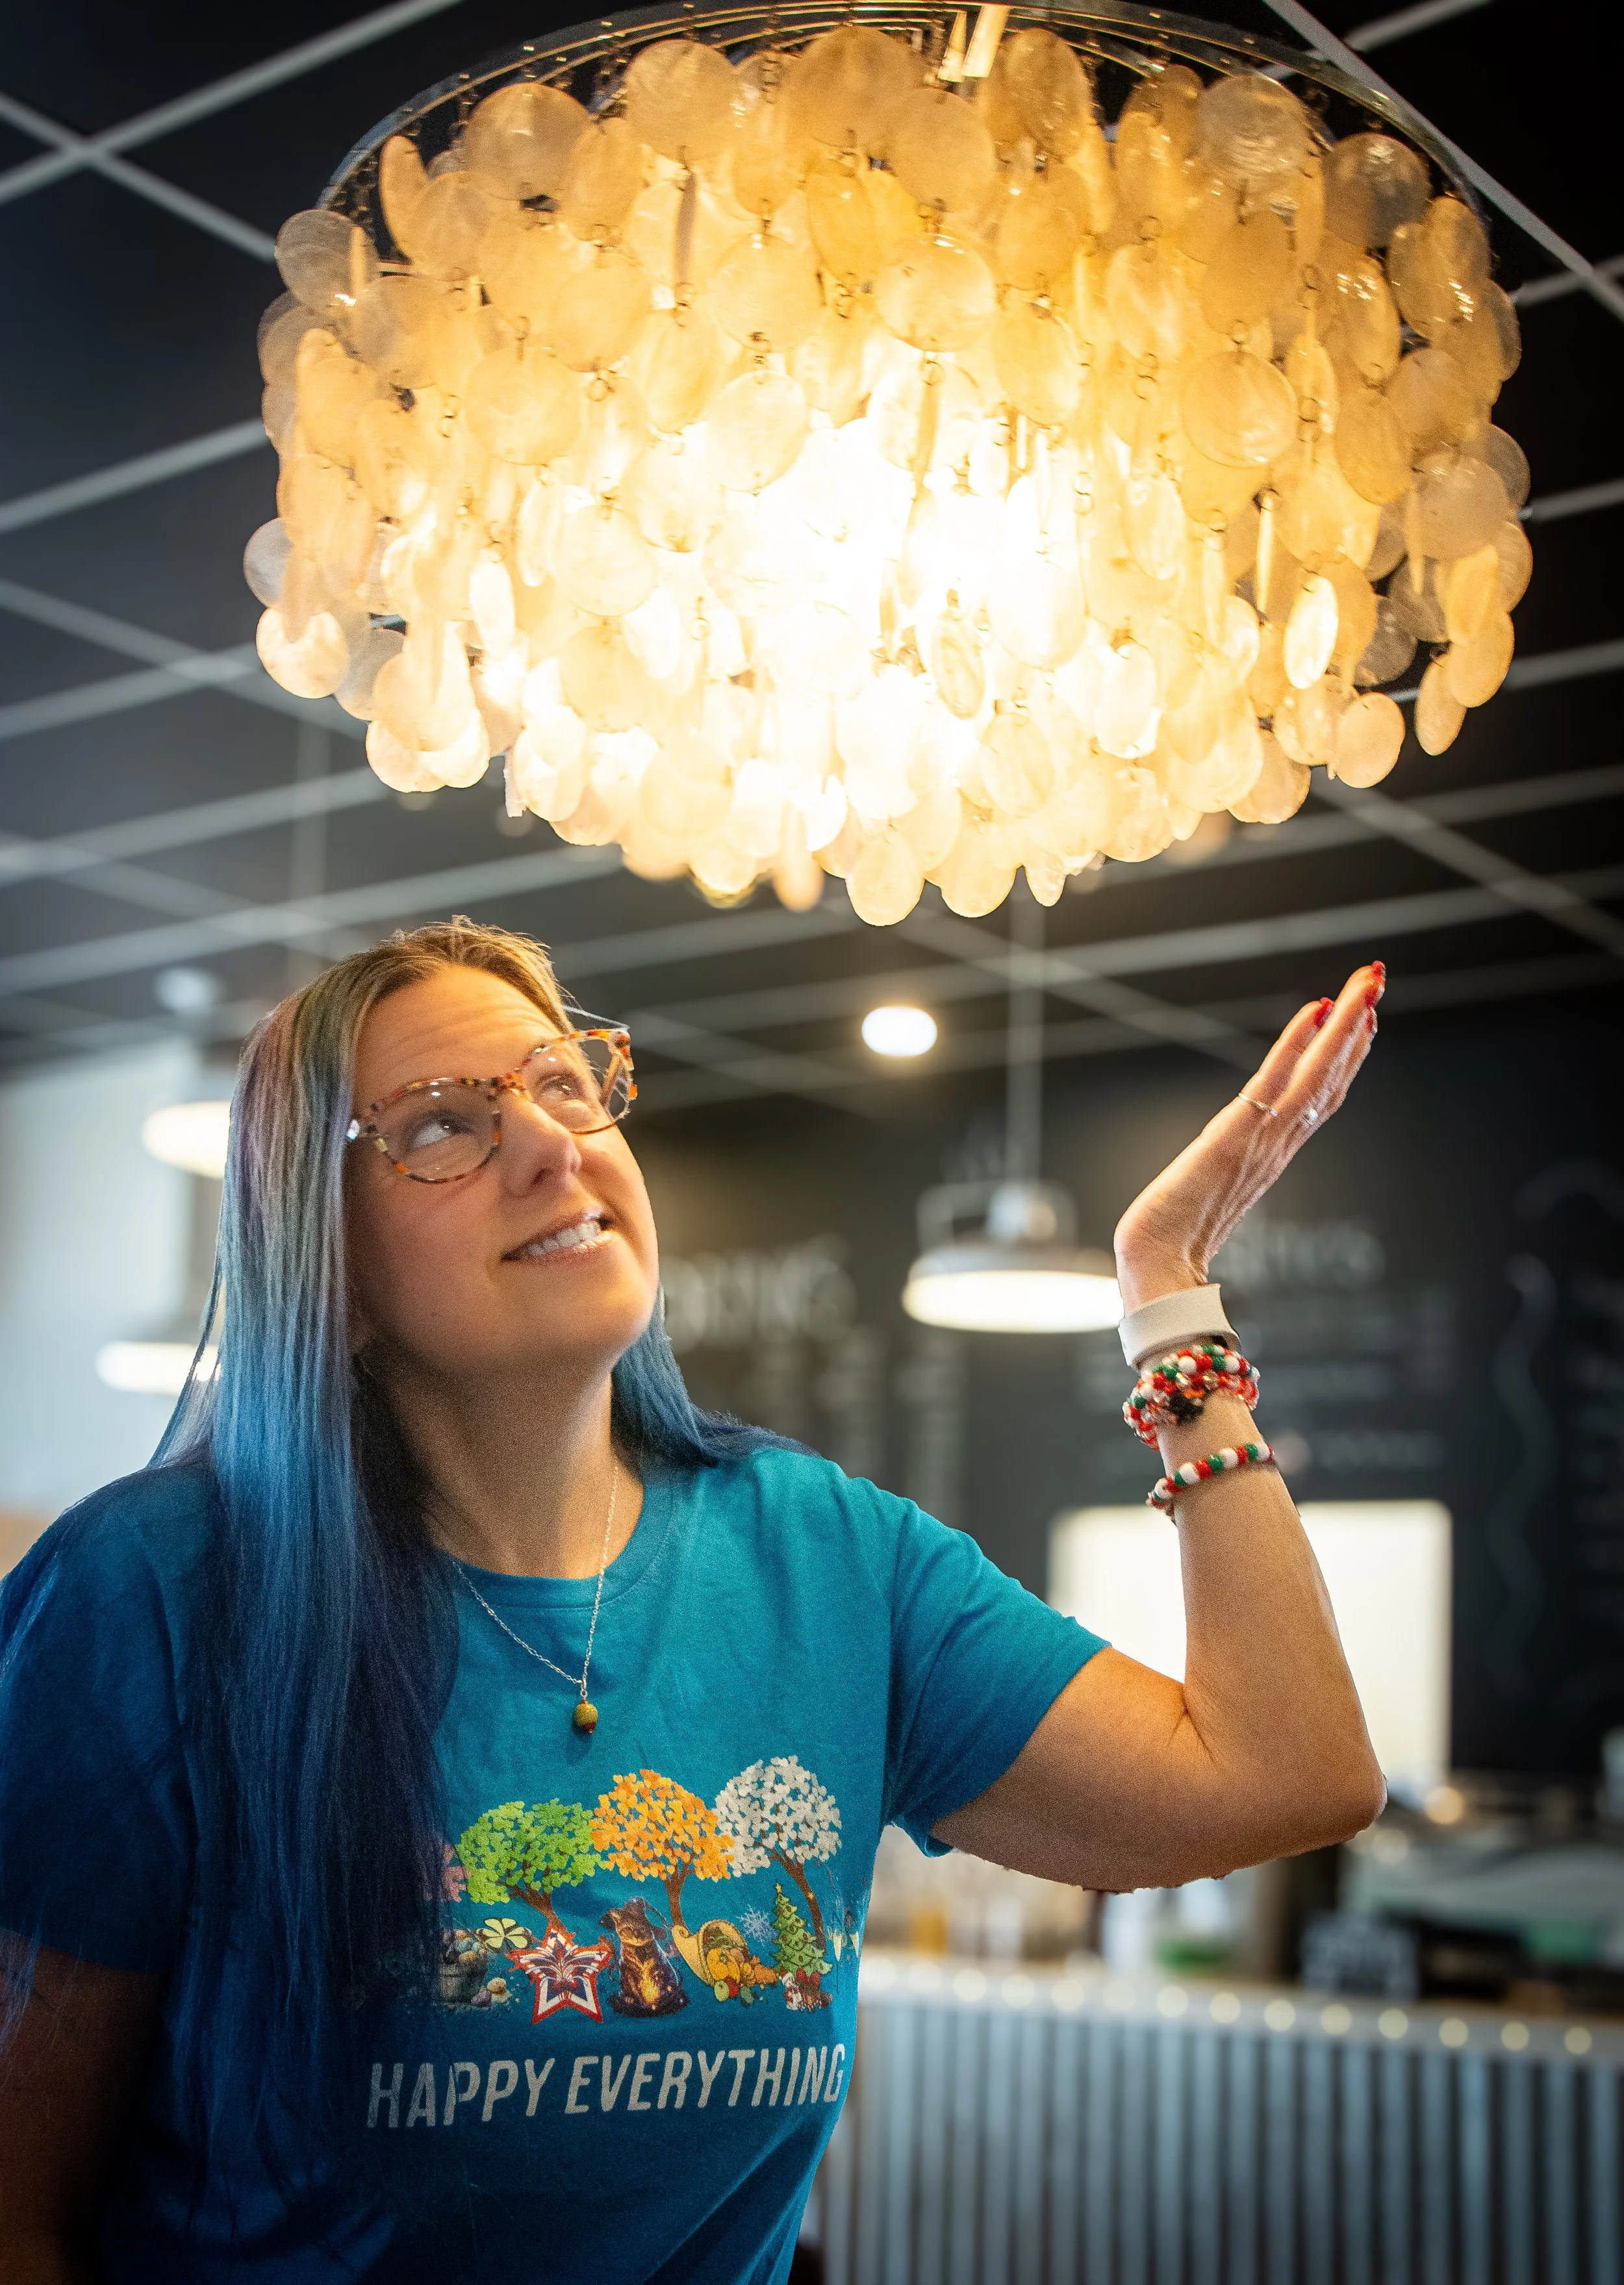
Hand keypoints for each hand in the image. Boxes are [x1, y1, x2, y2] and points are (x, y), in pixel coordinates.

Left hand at [1113, 962, 1383, 1311]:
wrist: (1158, 1270)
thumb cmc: (1172, 1241)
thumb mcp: (1210, 1195)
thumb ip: (1229, 1178)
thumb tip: (1227, 1173)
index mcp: (1272, 1156)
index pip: (1322, 1096)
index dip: (1346, 1058)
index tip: (1364, 1021)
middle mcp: (1277, 1144)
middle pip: (1331, 1076)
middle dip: (1357, 1026)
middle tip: (1377, 979)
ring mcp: (1262, 1139)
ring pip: (1317, 1072)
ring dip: (1345, 1024)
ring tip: (1368, 982)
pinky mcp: (1236, 1135)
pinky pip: (1276, 1081)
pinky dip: (1298, 1044)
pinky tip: (1316, 1009)